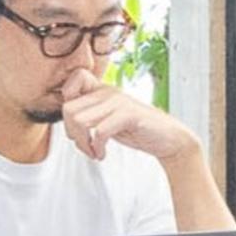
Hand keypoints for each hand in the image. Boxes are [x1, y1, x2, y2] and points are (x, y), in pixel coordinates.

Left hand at [59, 69, 199, 162]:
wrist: (169, 138)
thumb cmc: (138, 130)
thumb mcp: (108, 119)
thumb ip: (90, 115)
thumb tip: (67, 124)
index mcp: (102, 90)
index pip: (73, 81)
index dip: (66, 103)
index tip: (75, 125)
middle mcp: (108, 92)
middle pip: (69, 108)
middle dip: (71, 133)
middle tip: (84, 146)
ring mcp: (118, 102)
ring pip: (80, 120)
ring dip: (83, 143)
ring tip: (94, 151)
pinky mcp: (128, 115)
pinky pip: (99, 131)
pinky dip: (97, 148)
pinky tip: (102, 154)